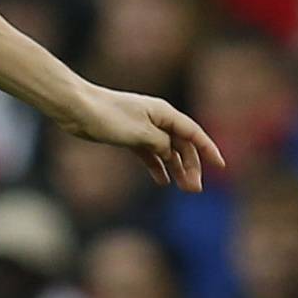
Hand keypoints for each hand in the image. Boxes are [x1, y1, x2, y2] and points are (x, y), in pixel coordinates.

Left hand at [62, 84, 224, 191]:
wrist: (77, 109)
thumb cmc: (107, 116)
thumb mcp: (139, 133)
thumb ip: (160, 144)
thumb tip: (170, 153)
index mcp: (164, 113)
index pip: (193, 133)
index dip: (209, 150)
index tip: (221, 166)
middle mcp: (157, 119)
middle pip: (181, 144)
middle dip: (191, 166)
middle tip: (194, 189)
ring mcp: (143, 128)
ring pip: (166, 150)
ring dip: (176, 168)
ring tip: (183, 188)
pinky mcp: (128, 136)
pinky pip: (149, 153)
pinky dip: (156, 166)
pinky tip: (162, 180)